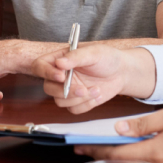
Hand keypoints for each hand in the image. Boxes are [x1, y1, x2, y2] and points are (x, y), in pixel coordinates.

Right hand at [34, 45, 155, 113]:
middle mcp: (60, 76)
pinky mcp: (76, 101)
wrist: (121, 72)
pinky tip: (98, 94)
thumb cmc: (107, 58)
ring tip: (96, 89)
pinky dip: (87, 104)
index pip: (40, 66)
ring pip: (60, 101)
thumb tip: (59, 63)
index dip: (46, 72)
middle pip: (48, 88)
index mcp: (59, 59)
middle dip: (66, 91)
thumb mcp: (93, 52)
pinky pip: (73, 109)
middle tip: (83, 89)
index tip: (62, 76)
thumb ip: (76, 57)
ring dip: (79, 98)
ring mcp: (67, 90)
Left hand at [74, 107, 162, 162]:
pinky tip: (129, 150)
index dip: (95, 149)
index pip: (116, 154)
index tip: (77, 145)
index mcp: (154, 153)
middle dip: (101, 155)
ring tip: (101, 148)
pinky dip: (132, 159)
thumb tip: (119, 128)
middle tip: (83, 147)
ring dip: (116, 158)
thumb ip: (143, 123)